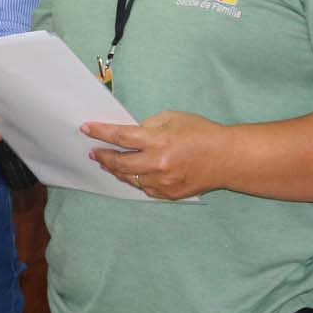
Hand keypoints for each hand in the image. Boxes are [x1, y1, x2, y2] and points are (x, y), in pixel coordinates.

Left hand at [83, 110, 228, 200]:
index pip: (121, 137)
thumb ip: (148, 126)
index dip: (100, 132)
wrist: (226, 158)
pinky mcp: (168, 194)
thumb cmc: (202, 133)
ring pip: (129, 178)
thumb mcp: (173, 118)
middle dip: (103, 156)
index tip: (86, 128)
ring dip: (116, 169)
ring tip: (108, 162)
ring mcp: (162, 182)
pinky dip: (135, 179)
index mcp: (158, 141)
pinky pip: (144, 188)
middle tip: (94, 151)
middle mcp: (158, 164)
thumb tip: (129, 134)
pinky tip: (131, 172)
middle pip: (119, 163)